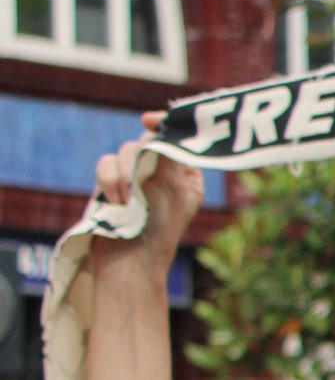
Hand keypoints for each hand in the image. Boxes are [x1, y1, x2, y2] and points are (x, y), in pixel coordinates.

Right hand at [90, 112, 199, 274]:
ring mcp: (135, 178)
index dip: (162, 123)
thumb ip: (169, 151)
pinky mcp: (111, 183)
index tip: (148, 119)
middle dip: (139, 158)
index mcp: (185, 174)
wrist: (129, 260)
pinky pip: (104, 164)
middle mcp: (162, 173)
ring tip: (126, 201)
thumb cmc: (159, 227)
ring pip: (124, 151)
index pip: (175, 138)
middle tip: (139, 179)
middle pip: (145, 140)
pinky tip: (115, 202)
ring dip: (123, 175)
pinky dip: (108, 181)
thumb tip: (163, 124)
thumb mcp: (173, 185)